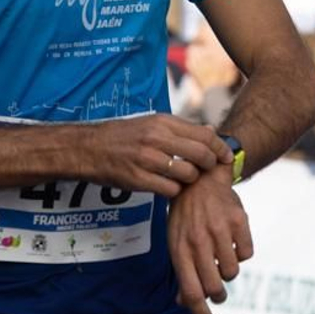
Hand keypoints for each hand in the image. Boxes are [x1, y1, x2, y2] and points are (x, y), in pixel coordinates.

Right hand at [78, 114, 230, 197]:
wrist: (88, 148)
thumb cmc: (121, 135)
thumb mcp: (151, 123)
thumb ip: (181, 129)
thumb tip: (211, 130)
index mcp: (162, 122)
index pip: (204, 134)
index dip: (220, 148)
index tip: (226, 157)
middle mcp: (156, 138)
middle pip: (200, 154)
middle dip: (210, 165)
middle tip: (210, 171)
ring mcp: (147, 159)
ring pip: (187, 173)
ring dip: (191, 179)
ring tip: (185, 179)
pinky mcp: (138, 179)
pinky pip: (170, 190)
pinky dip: (174, 191)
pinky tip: (169, 187)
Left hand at [168, 167, 252, 313]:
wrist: (200, 177)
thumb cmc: (185, 216)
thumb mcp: (175, 241)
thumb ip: (182, 272)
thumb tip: (182, 302)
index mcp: (179, 250)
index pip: (191, 292)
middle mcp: (198, 242)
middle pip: (213, 288)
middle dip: (217, 295)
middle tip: (217, 291)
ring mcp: (219, 231)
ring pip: (232, 272)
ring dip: (228, 271)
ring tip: (222, 258)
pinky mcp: (238, 221)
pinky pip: (247, 253)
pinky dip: (241, 253)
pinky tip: (232, 241)